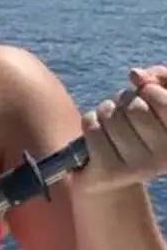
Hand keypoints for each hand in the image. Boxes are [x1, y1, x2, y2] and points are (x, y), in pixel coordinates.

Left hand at [77, 66, 166, 193]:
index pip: (163, 100)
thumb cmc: (136, 129)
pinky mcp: (110, 171)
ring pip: (111, 115)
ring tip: (108, 121)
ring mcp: (138, 168)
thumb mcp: (155, 100)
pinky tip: (94, 132)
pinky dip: (89, 121)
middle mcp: (164, 158)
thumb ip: (158, 79)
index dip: (149, 89)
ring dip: (104, 110)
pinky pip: (93, 128)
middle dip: (123, 100)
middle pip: (135, 106)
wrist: (110, 175)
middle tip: (122, 111)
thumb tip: (136, 74)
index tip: (144, 94)